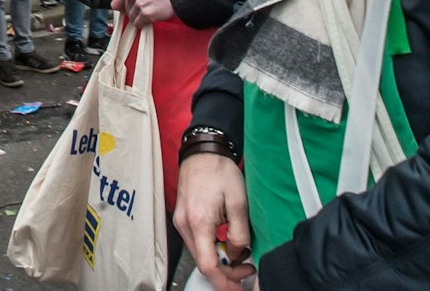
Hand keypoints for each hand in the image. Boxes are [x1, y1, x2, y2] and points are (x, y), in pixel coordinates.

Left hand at [116, 0, 175, 22]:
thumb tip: (120, 8)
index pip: (115, 4)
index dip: (121, 10)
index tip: (125, 12)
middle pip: (125, 14)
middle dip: (134, 14)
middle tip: (145, 9)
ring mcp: (139, 6)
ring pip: (132, 20)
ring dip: (140, 19)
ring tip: (150, 12)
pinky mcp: (145, 14)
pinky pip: (139, 25)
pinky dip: (145, 24)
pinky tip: (152, 17)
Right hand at [174, 153, 254, 289]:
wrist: (202, 151)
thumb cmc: (219, 171)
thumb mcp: (239, 202)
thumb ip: (239, 233)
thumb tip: (237, 255)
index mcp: (198, 222)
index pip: (208, 265)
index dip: (225, 281)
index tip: (240, 286)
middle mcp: (184, 225)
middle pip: (202, 262)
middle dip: (226, 272)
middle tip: (248, 269)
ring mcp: (181, 222)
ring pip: (199, 254)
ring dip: (220, 260)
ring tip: (241, 255)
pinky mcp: (183, 218)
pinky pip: (196, 242)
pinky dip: (212, 249)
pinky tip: (227, 244)